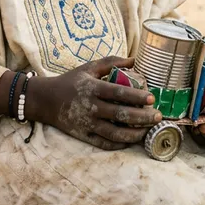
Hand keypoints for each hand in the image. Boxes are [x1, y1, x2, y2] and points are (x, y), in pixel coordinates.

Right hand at [27, 57, 161, 150]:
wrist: (46, 100)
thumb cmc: (71, 81)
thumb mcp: (89, 68)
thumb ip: (111, 62)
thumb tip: (134, 59)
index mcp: (93, 88)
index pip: (119, 93)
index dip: (137, 96)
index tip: (152, 98)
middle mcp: (91, 107)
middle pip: (121, 115)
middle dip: (142, 117)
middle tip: (158, 116)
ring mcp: (87, 124)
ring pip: (115, 133)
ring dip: (134, 133)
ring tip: (148, 130)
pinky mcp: (84, 136)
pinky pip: (105, 144)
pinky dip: (120, 144)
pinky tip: (131, 140)